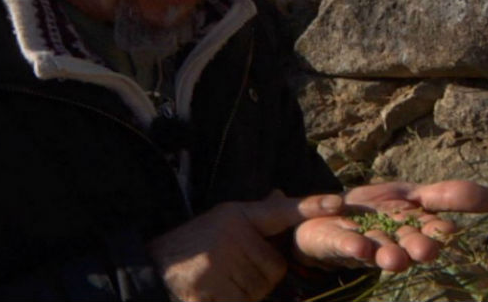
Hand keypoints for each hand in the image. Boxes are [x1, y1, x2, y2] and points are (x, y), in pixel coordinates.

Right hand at [148, 190, 342, 300]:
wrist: (149, 272)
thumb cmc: (190, 247)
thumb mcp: (220, 221)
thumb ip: (254, 215)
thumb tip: (280, 195)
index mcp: (236, 216)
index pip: (280, 211)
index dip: (310, 206)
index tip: (338, 201)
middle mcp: (231, 235)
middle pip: (274, 269)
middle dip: (258, 277)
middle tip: (227, 270)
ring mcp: (219, 264)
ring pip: (259, 291)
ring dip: (243, 294)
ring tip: (216, 282)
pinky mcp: (208, 292)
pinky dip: (230, 300)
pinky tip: (211, 294)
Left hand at [292, 180, 487, 271]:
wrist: (326, 217)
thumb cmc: (376, 209)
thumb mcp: (412, 195)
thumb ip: (448, 196)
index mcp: (413, 229)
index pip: (430, 229)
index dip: (437, 230)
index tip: (448, 231)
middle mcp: (392, 241)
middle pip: (406, 245)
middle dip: (416, 248)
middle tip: (425, 251)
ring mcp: (364, 244)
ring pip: (378, 250)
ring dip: (387, 255)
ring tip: (393, 259)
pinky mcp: (336, 243)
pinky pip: (344, 246)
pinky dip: (351, 247)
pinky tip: (358, 247)